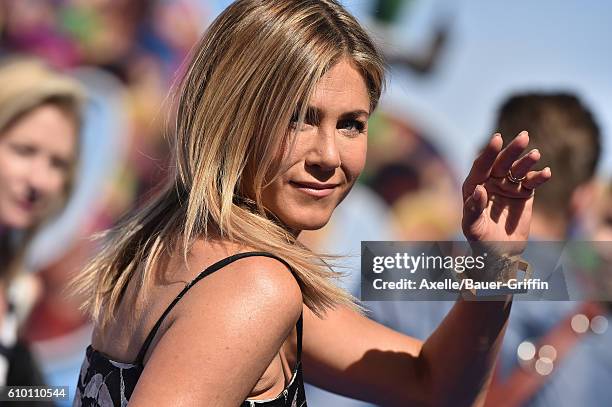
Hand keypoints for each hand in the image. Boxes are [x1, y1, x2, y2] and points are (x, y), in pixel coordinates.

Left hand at [461, 131, 550, 253]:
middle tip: (524, 137)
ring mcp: (508, 186)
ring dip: (526, 161)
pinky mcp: (524, 194)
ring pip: (518, 170)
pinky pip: (532, 182)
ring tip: (535, 154)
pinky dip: (539, 177)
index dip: (489, 153)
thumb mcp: (472, 226)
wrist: (499, 252)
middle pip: (501, 162)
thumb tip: (479, 190)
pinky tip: (546, 173)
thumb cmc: (480, 240)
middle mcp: (491, 182)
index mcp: (474, 185)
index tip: (497, 139)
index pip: (481, 166)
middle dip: (512, 150)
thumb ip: (474, 208)